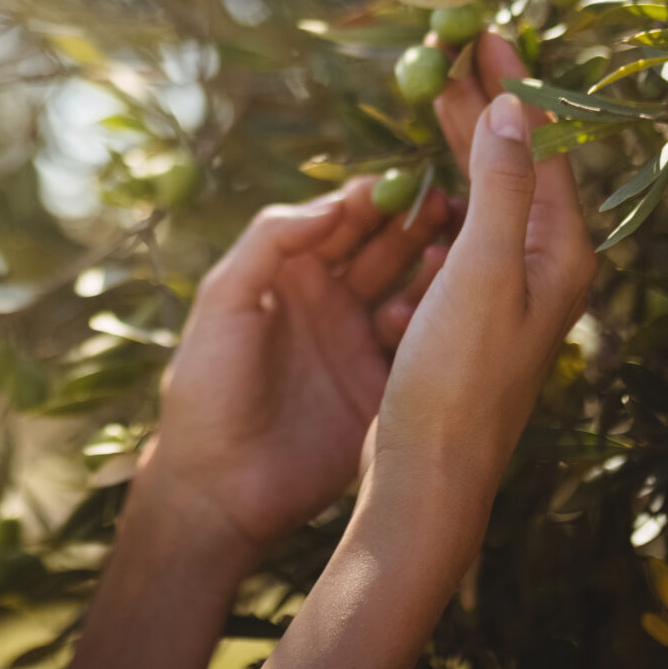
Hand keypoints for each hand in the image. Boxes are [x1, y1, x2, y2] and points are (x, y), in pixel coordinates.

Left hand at [141, 172, 458, 561]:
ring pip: (407, 290)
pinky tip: (449, 306)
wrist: (219, 488)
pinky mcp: (381, 388)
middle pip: (381, 247)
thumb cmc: (207, 387)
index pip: (339, 220)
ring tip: (460, 246)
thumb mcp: (225, 300)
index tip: (408, 180)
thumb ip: (271, 242)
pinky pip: (418, 346)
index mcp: (288, 273)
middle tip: (450, 203)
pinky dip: (436, 323)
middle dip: (414, 222)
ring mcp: (357, 343)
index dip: (373, 198)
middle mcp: (328, 301)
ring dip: (432, 266)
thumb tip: (333, 203)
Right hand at [356, 31, 595, 497]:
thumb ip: (501, 186)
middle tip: (454, 44)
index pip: (543, 145)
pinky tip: (425, 176)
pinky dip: (447, 185)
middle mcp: (546, 268)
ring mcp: (511, 290)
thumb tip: (515, 107)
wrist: (429, 473)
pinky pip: (468, 223)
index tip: (486, 32)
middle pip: (520, 162)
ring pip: (491, 190)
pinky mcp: (476, 310)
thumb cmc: (457, 378)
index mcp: (561, 254)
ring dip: (467, 139)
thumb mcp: (482, 271)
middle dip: (489, 101)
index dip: (515, 84)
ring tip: (438, 90)